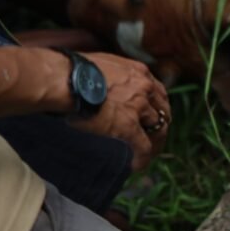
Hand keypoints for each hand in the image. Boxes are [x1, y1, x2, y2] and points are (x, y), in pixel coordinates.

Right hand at [70, 52, 169, 170]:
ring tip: (147, 154)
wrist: (66, 79)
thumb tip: (104, 84)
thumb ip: (112, 75)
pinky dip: (142, 158)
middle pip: (163, 110)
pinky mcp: (128, 125)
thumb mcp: (103, 64)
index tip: (151, 114)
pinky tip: (136, 165)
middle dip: (159, 124)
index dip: (156, 106)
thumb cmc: (74, 71)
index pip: (157, 91)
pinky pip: (144, 147)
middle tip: (153, 136)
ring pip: (158, 129)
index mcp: (138, 72)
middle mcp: (144, 88)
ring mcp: (139, 107)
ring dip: (155, 143)